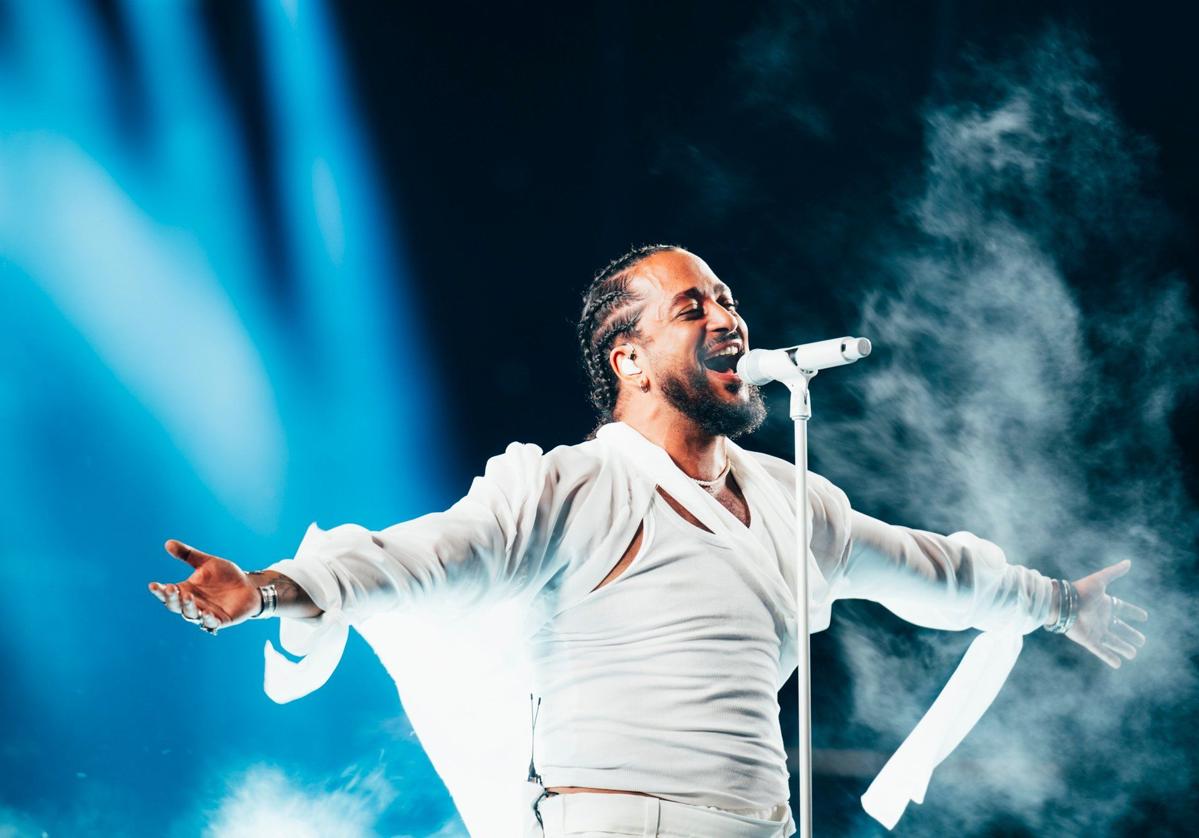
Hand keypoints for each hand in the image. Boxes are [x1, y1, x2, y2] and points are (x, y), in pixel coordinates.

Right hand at [147, 540, 261, 634]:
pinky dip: (207, 619)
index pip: (168, 593)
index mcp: (186, 590)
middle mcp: (193, 604)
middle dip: (172, 598)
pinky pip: (211, 623)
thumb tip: (168, 543)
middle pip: (176, 606)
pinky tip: (206, 613)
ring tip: (187, 596)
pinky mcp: (220, 621)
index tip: (152, 585)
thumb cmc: (226, 575)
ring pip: (191, 615)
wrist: (249, 585)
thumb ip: (188, 555)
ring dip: (188, 607)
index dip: (159, 591)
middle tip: (171, 588)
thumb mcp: (207, 562)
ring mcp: (205, 613)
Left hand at [1065, 559, 1147, 668]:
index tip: (1145, 617)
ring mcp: (1095, 630)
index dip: (1133, 612)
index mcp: (1105, 604)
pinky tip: (1118, 664)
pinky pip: (1101, 651)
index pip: (1123, 608)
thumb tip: (1129, 562)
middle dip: (1131, 635)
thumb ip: (1114, 572)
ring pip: (1112, 641)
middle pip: (1120, 628)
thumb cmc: (1081, 591)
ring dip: (1123, 648)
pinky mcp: (1088, 640)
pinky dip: (1109, 657)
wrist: (1063, 604)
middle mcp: (1101, 618)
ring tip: (1133, 654)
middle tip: (1142, 641)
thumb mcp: (1100, 580)